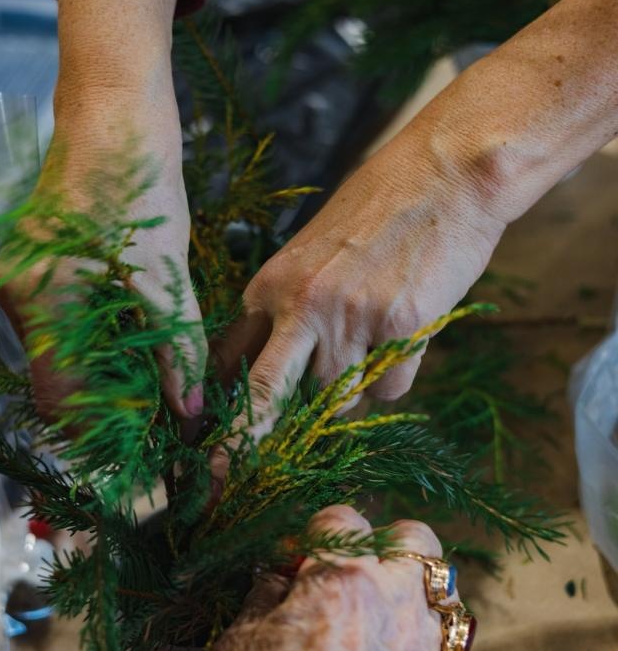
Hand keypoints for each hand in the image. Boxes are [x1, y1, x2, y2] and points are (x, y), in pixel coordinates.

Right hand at [0, 85, 205, 421]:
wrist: (113, 106)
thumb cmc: (138, 178)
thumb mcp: (164, 270)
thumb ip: (175, 346)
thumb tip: (191, 411)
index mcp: (41, 299)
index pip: (58, 399)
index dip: (100, 440)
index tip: (140, 468)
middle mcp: (19, 296)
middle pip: (58, 383)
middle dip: (109, 415)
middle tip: (161, 438)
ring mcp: (24, 280)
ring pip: (64, 357)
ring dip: (109, 383)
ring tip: (160, 402)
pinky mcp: (40, 267)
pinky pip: (66, 327)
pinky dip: (102, 349)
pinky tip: (141, 355)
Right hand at [206, 505, 464, 650]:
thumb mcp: (239, 641)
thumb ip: (266, 597)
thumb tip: (279, 579)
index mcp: (341, 576)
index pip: (339, 519)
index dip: (313, 537)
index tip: (296, 562)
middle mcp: (396, 600)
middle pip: (414, 537)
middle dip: (386, 544)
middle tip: (355, 575)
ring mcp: (428, 647)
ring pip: (445, 589)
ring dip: (417, 593)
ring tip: (386, 617)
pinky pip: (454, 646)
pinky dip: (433, 642)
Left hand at [211, 107, 505, 474]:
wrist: (442, 174)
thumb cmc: (379, 210)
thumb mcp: (313, 253)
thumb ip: (290, 307)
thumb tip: (277, 368)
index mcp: (271, 285)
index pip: (233, 357)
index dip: (224, 403)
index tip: (208, 441)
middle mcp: (302, 305)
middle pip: (263, 392)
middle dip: (241, 440)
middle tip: (222, 476)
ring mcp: (350, 319)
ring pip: (338, 399)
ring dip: (354, 389)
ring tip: (375, 338)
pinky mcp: (398, 328)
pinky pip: (390, 388)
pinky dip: (398, 375)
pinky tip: (408, 330)